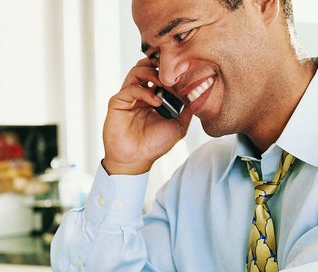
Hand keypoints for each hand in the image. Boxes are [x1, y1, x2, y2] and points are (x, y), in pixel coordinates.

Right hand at [102, 58, 193, 174]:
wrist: (136, 159)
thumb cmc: (154, 145)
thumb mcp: (178, 125)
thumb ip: (187, 108)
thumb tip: (199, 92)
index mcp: (153, 96)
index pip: (161, 74)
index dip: (172, 71)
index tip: (185, 72)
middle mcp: (141, 93)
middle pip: (148, 66)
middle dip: (161, 66)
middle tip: (173, 73)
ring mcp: (129, 96)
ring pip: (138, 70)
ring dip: (153, 73)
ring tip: (165, 84)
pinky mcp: (118, 101)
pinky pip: (131, 87)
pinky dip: (145, 91)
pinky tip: (156, 102)